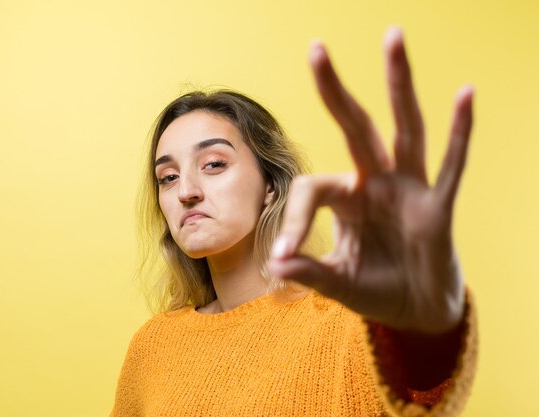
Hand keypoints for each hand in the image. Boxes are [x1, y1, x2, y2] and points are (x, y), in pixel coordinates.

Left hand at [267, 27, 473, 333]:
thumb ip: (309, 270)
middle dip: (335, 90)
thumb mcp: (335, 282)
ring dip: (398, 85)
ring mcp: (407, 190)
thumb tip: (275, 265)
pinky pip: (451, 166)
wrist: (414, 311)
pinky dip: (459, 133)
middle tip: (316, 47)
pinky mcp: (436, 207)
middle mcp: (375, 183)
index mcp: (346, 199)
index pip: (312, 190)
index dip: (294, 223)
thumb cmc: (373, 290)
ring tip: (393, 38)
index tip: (282, 260)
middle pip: (354, 127)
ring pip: (403, 129)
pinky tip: (464, 95)